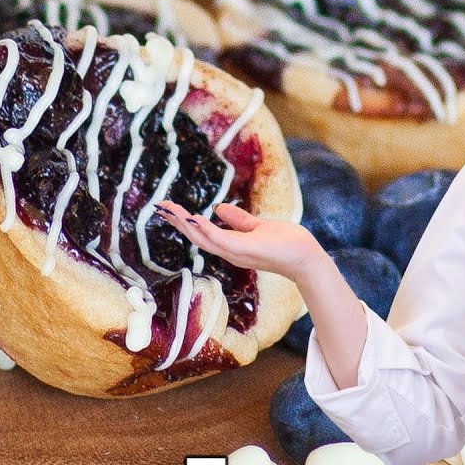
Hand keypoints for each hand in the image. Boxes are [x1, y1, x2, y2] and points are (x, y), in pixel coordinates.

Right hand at [154, 200, 319, 280]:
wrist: (305, 256)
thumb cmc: (286, 243)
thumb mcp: (258, 226)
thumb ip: (238, 220)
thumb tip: (219, 208)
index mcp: (231, 246)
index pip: (202, 234)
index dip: (184, 223)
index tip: (168, 209)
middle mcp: (229, 252)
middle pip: (196, 237)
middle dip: (177, 223)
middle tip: (160, 207)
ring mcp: (235, 252)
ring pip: (203, 239)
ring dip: (185, 225)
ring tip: (169, 211)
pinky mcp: (244, 250)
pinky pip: (220, 240)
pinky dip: (205, 229)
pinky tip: (194, 218)